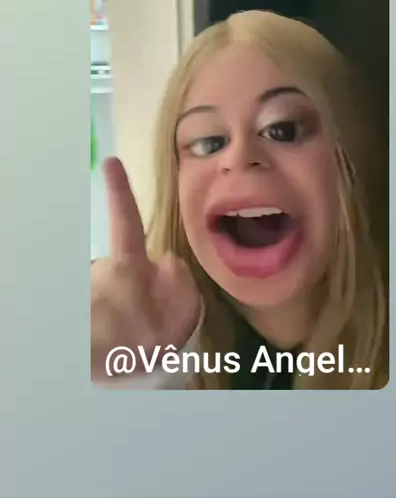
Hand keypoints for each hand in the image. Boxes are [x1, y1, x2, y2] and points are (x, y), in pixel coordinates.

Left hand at [91, 157, 200, 382]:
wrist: (102, 368)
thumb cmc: (143, 338)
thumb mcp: (181, 309)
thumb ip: (177, 279)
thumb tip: (168, 263)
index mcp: (129, 263)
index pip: (125, 219)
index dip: (119, 190)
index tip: (110, 163)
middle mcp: (101, 270)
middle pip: (119, 268)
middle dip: (129, 286)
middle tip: (144, 321)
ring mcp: (86, 290)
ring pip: (106, 291)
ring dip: (116, 308)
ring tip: (129, 339)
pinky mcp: (78, 310)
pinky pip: (98, 311)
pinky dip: (106, 324)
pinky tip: (115, 347)